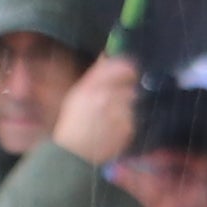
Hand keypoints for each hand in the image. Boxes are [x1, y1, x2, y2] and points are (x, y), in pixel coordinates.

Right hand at [48, 52, 142, 169]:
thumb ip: (96, 73)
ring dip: (126, 107)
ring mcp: (120, 114)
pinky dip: (127, 122)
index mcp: (94, 86)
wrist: (74, 153)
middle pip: (131, 85)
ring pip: (133, 102)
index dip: (128, 68)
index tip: (128, 72)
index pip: (124, 67)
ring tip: (111, 118)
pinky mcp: (129, 128)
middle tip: (115, 100)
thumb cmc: (73, 122)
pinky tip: (113, 128)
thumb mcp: (77, 94)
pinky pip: (133, 119)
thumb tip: (107, 54)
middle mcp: (109, 97)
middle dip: (126, 90)